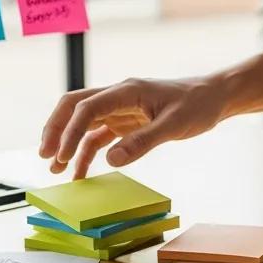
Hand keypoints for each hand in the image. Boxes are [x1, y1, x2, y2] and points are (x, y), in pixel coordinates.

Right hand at [39, 76, 227, 178]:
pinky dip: (88, 152)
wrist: (216, 98)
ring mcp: (122, 109)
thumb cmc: (199, 105)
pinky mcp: (128, 122)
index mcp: (128, 90)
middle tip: (46, 157)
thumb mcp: (175, 124)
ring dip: (69, 143)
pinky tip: (82, 171)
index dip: (70, 131)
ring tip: (56, 170)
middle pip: (75, 108)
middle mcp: (119, 97)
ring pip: (84, 123)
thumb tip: (111, 160)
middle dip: (56, 130)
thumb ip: (144, 141)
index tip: (62, 156)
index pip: (87, 107)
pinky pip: (100, 135)